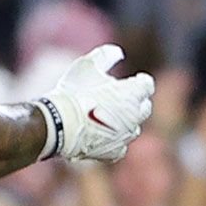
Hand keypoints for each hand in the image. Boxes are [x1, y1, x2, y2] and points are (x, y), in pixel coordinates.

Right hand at [44, 44, 155, 164]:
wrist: (58, 124)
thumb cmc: (74, 91)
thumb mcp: (88, 65)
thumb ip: (106, 55)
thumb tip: (119, 52)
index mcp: (133, 93)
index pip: (146, 85)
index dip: (138, 81)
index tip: (131, 80)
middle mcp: (135, 116)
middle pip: (144, 107)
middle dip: (136, 101)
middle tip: (121, 97)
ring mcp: (126, 136)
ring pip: (133, 128)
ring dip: (126, 122)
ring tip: (109, 117)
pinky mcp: (115, 152)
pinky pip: (120, 146)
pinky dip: (114, 140)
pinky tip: (103, 136)